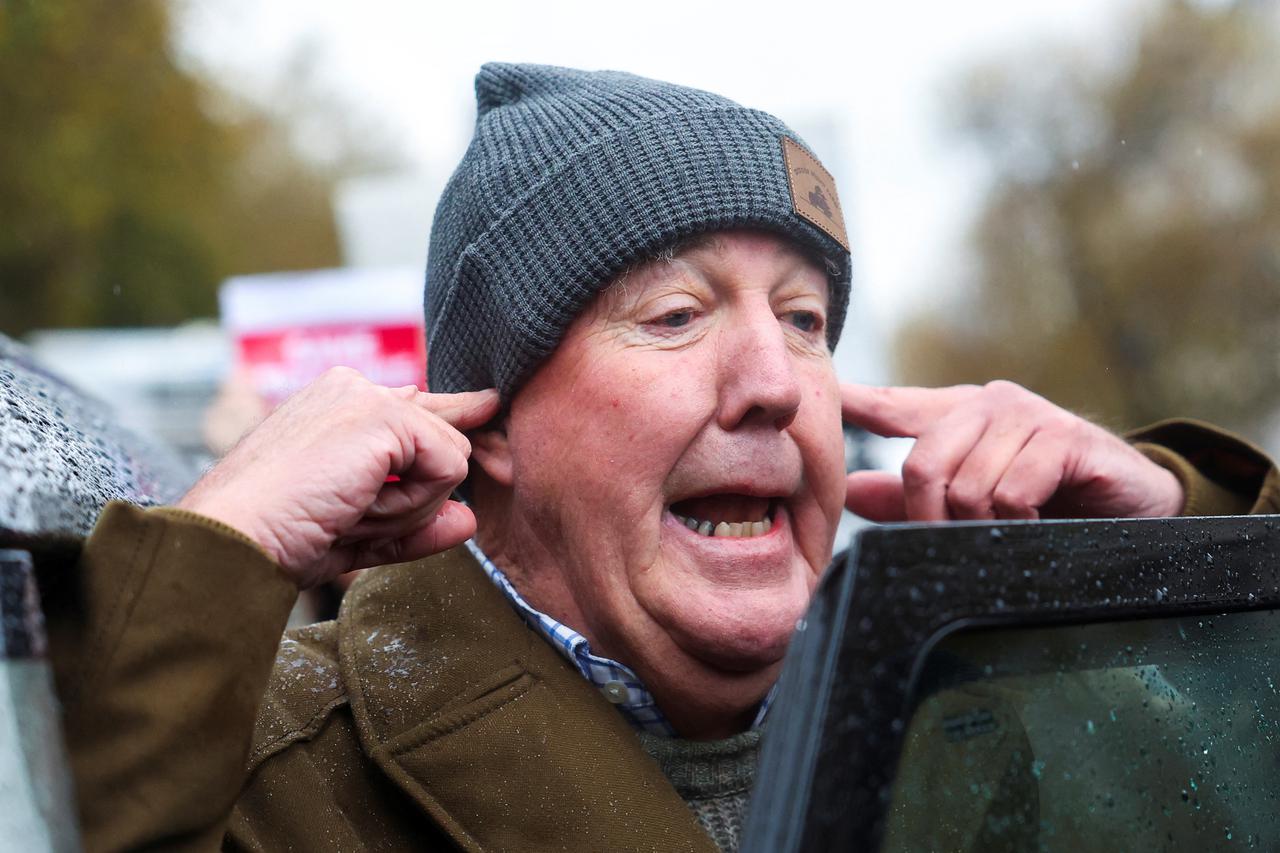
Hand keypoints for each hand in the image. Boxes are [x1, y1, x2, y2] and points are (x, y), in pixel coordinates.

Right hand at [177, 367, 499, 587]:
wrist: (232, 539)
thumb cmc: (276, 539)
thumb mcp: (357, 531)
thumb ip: (415, 524)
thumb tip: (469, 521)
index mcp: (340, 404)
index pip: (419, 408)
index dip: (456, 416)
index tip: (489, 404)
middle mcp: (355, 388)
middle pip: (445, 443)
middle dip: (412, 502)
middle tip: (347, 517)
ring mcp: (369, 396)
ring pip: (450, 461)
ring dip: (409, 508)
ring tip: (345, 511)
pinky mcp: (385, 415)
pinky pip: (450, 469)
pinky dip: (414, 505)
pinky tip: (359, 504)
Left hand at [841, 380, 1183, 522]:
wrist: (1134, 504)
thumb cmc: (1051, 499)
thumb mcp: (975, 498)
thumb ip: (911, 495)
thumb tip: (849, 490)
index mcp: (958, 416)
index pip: (894, 406)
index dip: (856, 402)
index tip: (822, 395)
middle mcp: (988, 405)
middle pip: (921, 465)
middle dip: (932, 519)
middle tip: (956, 543)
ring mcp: (1027, 415)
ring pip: (967, 485)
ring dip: (984, 526)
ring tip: (1010, 532)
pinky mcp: (1064, 436)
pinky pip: (1012, 490)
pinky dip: (1020, 521)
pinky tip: (1040, 523)